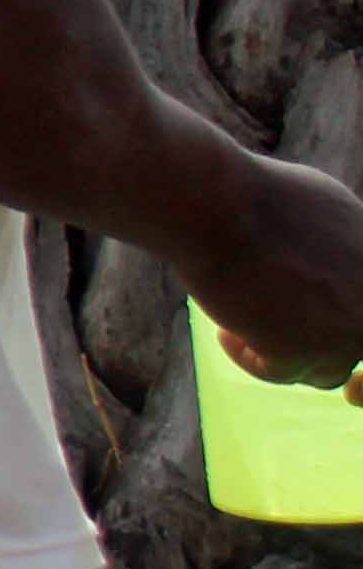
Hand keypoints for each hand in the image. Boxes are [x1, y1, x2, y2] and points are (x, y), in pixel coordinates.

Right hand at [205, 160, 362, 389]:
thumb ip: (345, 244)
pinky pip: (279, 373)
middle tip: (281, 330)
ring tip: (243, 327)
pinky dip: (250, 357)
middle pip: (355, 346)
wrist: (220, 206)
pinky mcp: (302, 352)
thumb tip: (335, 263)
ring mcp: (345, 333)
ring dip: (287, 355)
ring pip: (326, 371)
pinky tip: (224, 333)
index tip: (314, 320)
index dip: (342, 322)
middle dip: (319, 344)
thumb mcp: (327, 207)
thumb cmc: (258, 195)